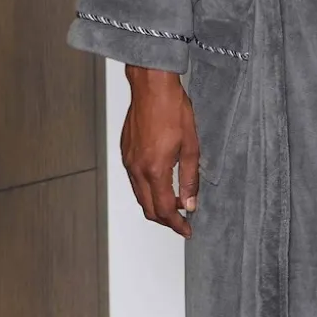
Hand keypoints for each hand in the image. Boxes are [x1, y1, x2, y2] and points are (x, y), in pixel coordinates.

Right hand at [122, 66, 200, 238]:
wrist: (152, 87)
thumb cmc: (172, 109)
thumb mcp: (191, 145)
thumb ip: (190, 178)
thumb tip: (191, 203)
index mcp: (155, 169)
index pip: (165, 209)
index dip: (177, 224)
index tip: (187, 229)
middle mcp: (137, 169)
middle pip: (148, 208)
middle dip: (165, 220)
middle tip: (182, 222)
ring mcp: (129, 161)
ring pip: (139, 195)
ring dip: (156, 205)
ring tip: (175, 204)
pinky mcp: (126, 152)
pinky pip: (134, 180)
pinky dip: (147, 190)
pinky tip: (161, 184)